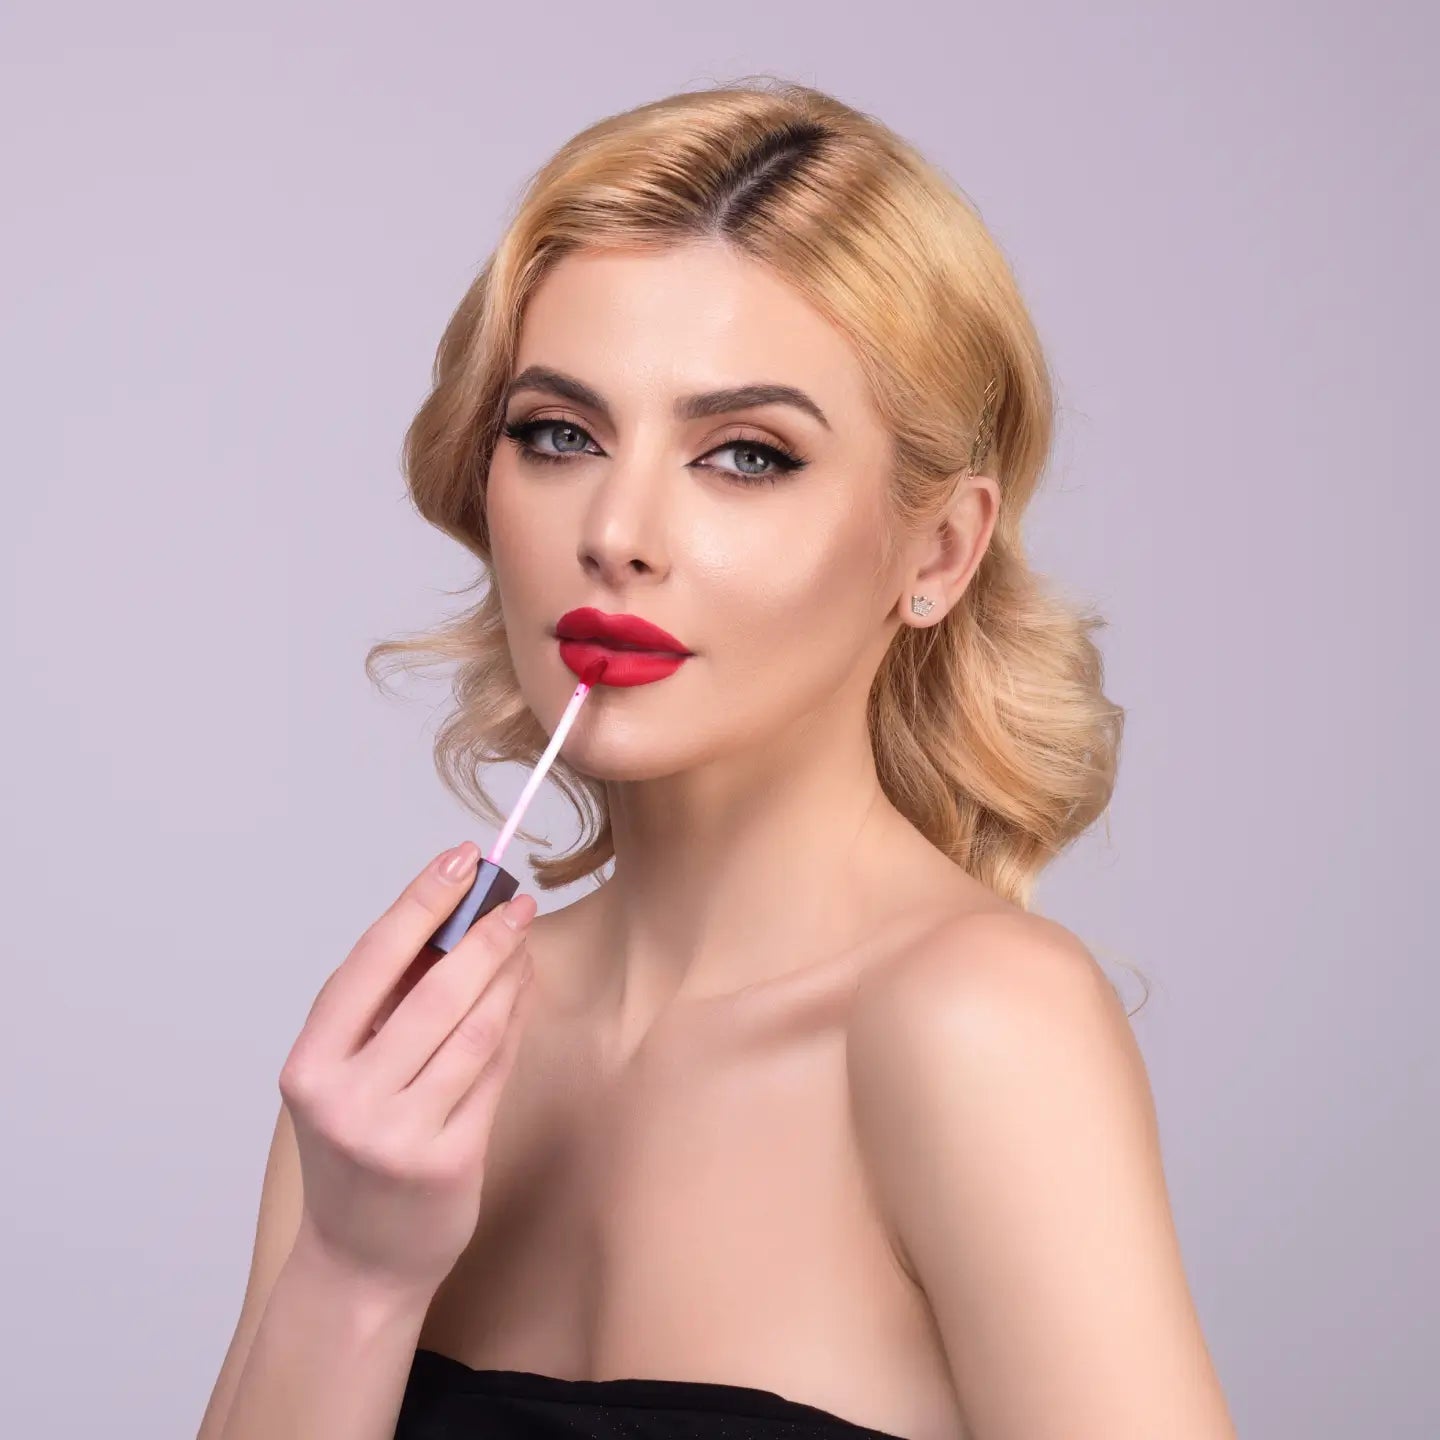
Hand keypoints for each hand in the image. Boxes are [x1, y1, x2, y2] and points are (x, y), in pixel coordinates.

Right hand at [278, 842, 535, 1300]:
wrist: (359, 1264)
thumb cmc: (355, 1148)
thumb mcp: (344, 1075)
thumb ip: (384, 1004)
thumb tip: (448, 914)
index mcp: (309, 1065)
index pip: (369, 962)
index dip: (420, 902)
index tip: (461, 858)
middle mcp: (346, 1100)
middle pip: (432, 992)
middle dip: (482, 935)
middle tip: (517, 900)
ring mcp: (398, 1135)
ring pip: (473, 1028)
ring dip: (507, 974)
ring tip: (523, 939)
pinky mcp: (448, 1162)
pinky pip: (494, 1071)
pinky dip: (513, 1022)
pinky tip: (523, 991)